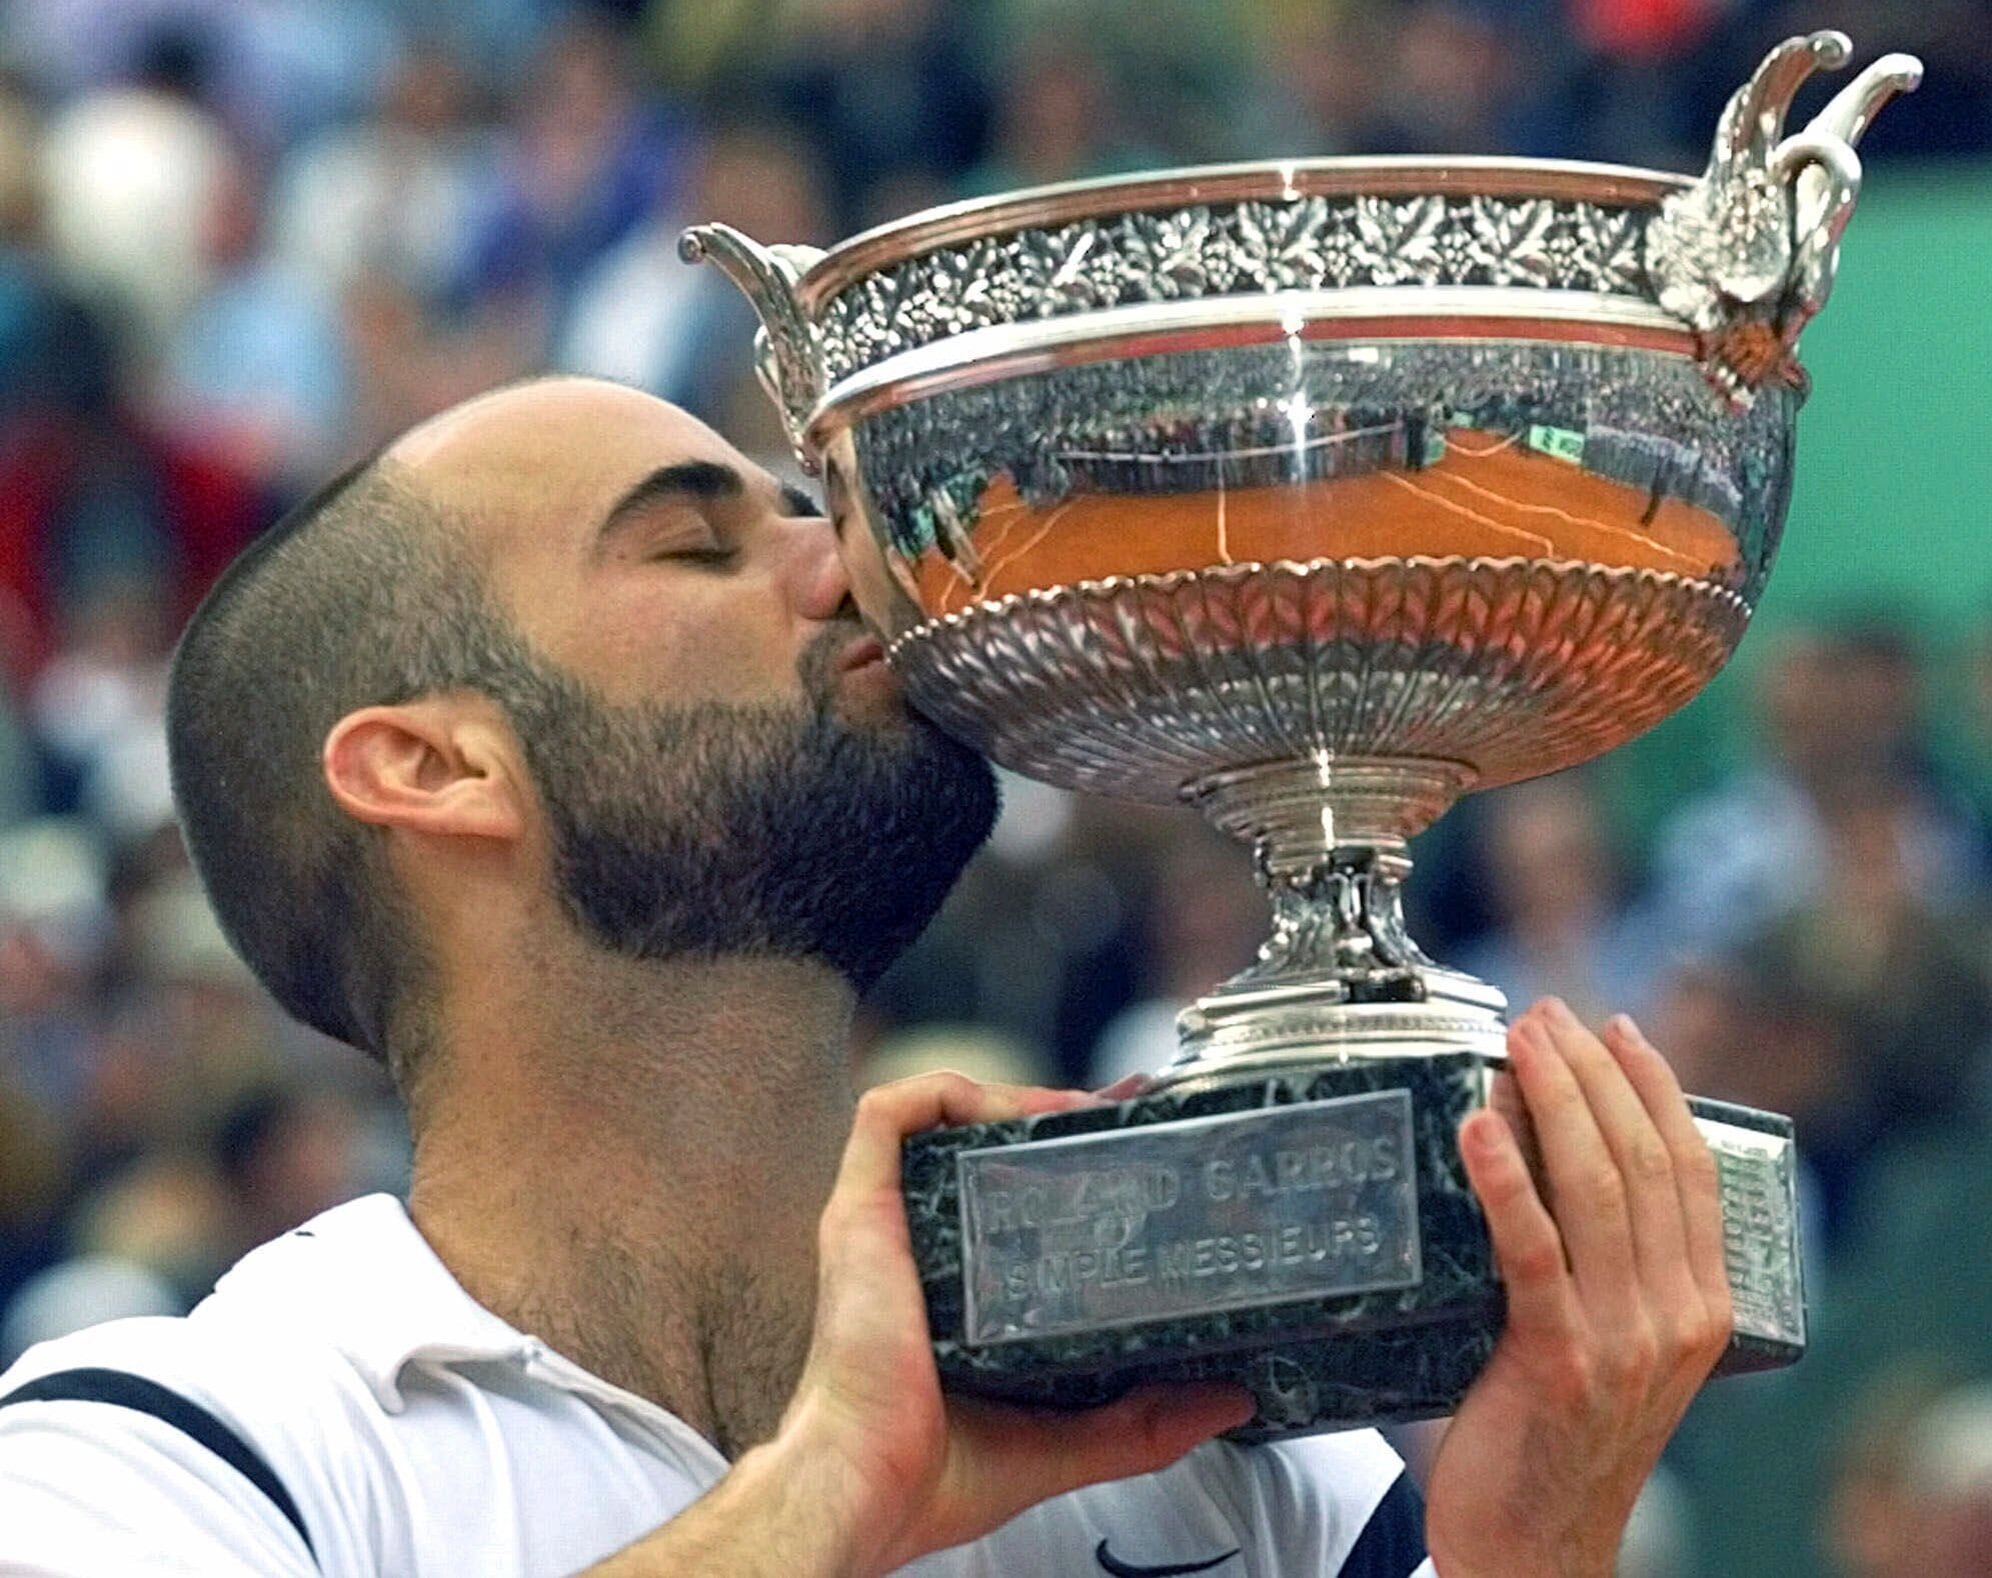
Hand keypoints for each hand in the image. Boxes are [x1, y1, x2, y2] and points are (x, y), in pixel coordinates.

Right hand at [771, 1071, 1253, 1577]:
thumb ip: (1146, 1423)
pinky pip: (887, 1116)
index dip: (1062, 1158)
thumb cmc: (932, 1476)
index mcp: (951, 1288)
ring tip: (1072, 1109)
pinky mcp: (857, 1210)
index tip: (1129, 1138)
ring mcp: (882, 1223)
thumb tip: (1230, 1399)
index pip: (1004, 1195)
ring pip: (937, 1118)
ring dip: (1005, 1096)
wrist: (865, 1489)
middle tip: (1120, 1110)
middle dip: (1048, 1115)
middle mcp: (915, 1244)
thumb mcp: (1065, 1440)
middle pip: (977, 1144)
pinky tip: (1006, 1108)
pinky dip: (947, 1095)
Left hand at [1424, 1000, 1732, 1577]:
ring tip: (1517, 1041)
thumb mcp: (1612, 1345)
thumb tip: (1551, 1157)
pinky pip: (1532, 1250)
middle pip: (1644, 1161)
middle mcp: (1676, 1316)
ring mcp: (1623, 1339)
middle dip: (1594, 1073)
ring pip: (1597, 1189)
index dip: (1654, 1088)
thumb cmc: (1557, 1435)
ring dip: (1554, 1100)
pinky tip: (1478, 1125)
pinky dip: (1506, 1178)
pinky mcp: (1556, 1361)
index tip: (1617, 1028)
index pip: (1691, 1169)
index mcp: (1703, 1307)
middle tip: (1546, 1013)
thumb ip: (1604, 1267)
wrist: (1537, 1546)